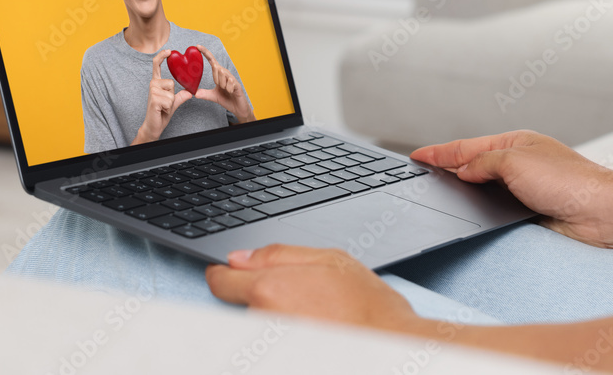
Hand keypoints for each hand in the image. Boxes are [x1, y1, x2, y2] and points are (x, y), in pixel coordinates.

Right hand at [134, 50, 192, 143]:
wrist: (154, 126)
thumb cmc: (162, 113)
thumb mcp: (173, 102)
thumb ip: (181, 96)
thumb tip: (190, 92)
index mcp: (156, 83)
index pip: (156, 66)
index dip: (162, 56)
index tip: (169, 50)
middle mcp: (152, 84)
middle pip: (171, 82)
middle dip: (172, 95)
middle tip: (165, 103)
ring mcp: (152, 91)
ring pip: (172, 92)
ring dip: (171, 102)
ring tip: (163, 107)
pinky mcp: (153, 99)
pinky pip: (170, 100)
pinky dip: (169, 107)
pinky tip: (161, 110)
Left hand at [194, 44, 254, 122]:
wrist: (238, 108)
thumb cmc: (227, 99)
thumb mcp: (213, 96)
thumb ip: (204, 93)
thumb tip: (194, 93)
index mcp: (219, 74)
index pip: (212, 61)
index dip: (205, 53)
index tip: (197, 46)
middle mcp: (226, 73)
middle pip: (216, 68)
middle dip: (216, 78)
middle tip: (220, 87)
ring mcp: (232, 78)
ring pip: (222, 75)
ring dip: (222, 84)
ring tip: (226, 90)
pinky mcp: (237, 83)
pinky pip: (229, 82)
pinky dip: (228, 89)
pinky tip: (230, 92)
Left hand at [206, 244, 419, 331]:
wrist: (392, 345)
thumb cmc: (368, 306)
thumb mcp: (330, 259)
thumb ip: (278, 254)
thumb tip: (239, 258)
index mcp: (270, 289)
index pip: (221, 281)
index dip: (224, 274)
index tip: (228, 274)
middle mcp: (263, 321)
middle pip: (243, 304)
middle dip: (264, 298)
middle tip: (302, 298)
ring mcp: (270, 346)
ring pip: (260, 325)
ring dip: (278, 320)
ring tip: (316, 318)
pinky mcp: (280, 358)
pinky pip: (272, 343)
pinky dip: (288, 336)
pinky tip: (315, 332)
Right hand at [410, 130, 612, 250]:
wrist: (601, 213)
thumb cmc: (569, 182)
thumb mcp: (514, 162)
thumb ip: (483, 164)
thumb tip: (464, 172)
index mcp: (514, 143)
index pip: (466, 147)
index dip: (439, 152)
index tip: (417, 155)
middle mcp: (518, 164)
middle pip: (472, 164)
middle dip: (447, 166)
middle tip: (422, 169)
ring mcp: (524, 188)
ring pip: (483, 187)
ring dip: (464, 187)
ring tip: (440, 187)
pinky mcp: (529, 211)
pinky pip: (495, 207)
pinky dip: (479, 206)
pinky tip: (470, 210)